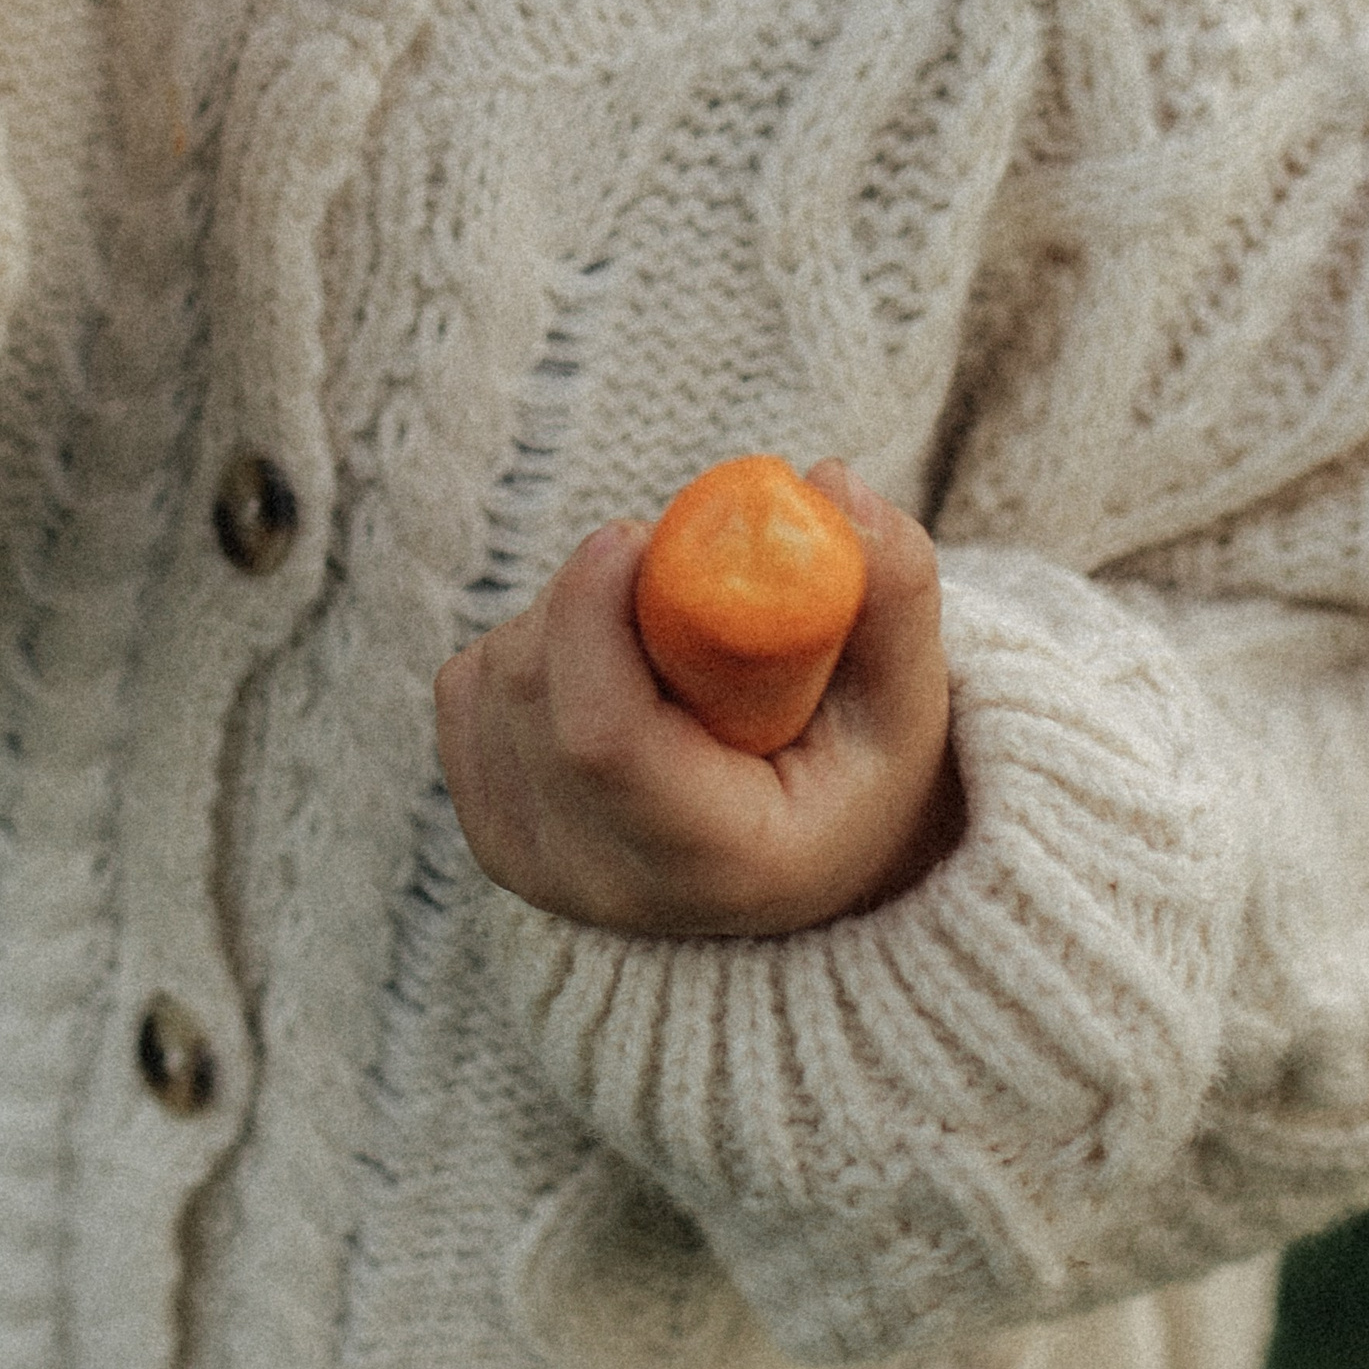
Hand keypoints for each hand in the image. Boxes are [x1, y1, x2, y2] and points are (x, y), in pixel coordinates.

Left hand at [434, 462, 963, 934]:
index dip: (594, 615)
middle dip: (582, 594)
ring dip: (554, 615)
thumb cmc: (857, 775)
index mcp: (716, 861)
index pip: (602, 741)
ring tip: (645, 631)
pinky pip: (463, 693)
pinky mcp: (495, 834)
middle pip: (532, 694)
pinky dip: (519, 646)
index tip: (633, 536)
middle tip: (657, 566)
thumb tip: (826, 483)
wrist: (799, 873)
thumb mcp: (905, 701)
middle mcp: (609, 885)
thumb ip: (891, 592)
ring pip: (491, 683)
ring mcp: (538, 868)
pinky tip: (596, 665)